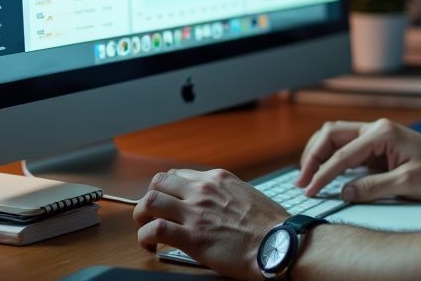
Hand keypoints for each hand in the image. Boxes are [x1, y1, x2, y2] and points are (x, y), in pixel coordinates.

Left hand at [133, 168, 284, 279]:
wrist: (278, 243)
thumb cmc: (270, 225)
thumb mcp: (248, 194)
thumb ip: (228, 194)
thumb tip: (218, 202)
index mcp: (218, 179)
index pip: (180, 175)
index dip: (169, 190)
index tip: (169, 202)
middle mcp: (203, 190)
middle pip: (159, 182)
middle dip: (151, 198)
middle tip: (153, 214)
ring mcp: (195, 213)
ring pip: (149, 201)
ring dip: (142, 215)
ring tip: (146, 228)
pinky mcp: (191, 237)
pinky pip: (153, 231)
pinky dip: (145, 238)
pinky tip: (150, 246)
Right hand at [296, 118, 420, 202]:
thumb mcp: (407, 184)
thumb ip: (373, 187)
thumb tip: (343, 192)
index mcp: (382, 133)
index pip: (342, 153)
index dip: (322, 174)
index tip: (310, 191)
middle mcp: (376, 129)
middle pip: (331, 135)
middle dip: (313, 156)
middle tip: (302, 181)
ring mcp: (377, 137)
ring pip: (337, 139)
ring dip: (320, 155)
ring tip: (307, 177)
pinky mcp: (379, 149)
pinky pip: (348, 150)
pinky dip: (333, 160)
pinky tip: (326, 175)